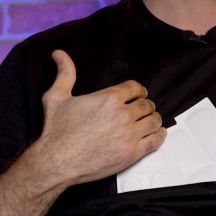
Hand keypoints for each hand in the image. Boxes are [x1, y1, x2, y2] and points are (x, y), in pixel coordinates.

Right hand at [34, 50, 165, 186]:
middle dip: (146, 105)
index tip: (139, 94)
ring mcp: (129, 134)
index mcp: (109, 98)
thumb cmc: (56, 131)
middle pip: (147, 104)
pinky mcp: (132, 153)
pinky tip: (156, 134)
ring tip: (150, 121)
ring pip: (154, 121)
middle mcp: (122, 114)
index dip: (138, 90)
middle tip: (144, 109)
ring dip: (154, 119)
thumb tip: (59, 54)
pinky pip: (155, 141)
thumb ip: (64, 74)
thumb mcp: (56, 97)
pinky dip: (159, 136)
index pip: (135, 88)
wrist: (57, 161)